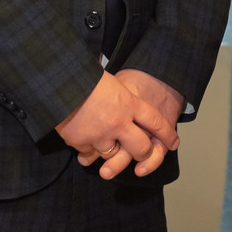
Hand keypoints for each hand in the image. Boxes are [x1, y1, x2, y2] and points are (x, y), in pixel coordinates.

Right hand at [56, 71, 178, 179]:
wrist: (57, 81)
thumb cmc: (84, 76)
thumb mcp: (112, 83)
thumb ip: (123, 101)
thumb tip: (129, 111)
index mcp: (129, 103)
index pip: (156, 122)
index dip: (167, 134)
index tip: (174, 142)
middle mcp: (119, 122)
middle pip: (141, 148)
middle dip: (143, 153)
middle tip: (140, 152)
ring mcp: (100, 135)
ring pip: (114, 155)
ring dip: (110, 150)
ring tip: (102, 139)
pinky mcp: (81, 142)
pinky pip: (89, 153)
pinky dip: (87, 149)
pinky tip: (82, 137)